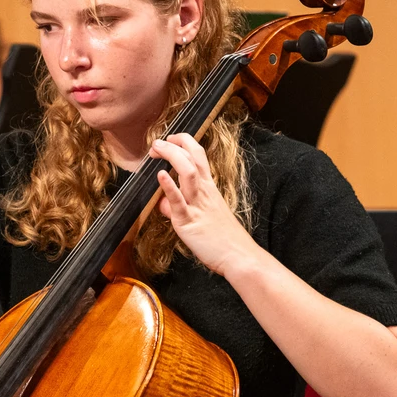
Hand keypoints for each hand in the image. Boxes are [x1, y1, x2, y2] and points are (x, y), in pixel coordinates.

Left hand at [149, 133, 259, 276]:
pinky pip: (179, 202)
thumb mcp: (202, 217)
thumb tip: (163, 204)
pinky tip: (160, 175)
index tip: (170, 139)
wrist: (239, 257)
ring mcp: (197, 205)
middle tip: (157, 142)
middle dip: (174, 145)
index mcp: (209, 188)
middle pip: (193, 158)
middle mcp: (204, 192)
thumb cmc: (223, 238)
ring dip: (171, 156)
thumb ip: (181, 207)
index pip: (198, 156)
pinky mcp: (189, 222)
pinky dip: (169, 187)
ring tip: (156, 148)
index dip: (184, 143)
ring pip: (188, 173)